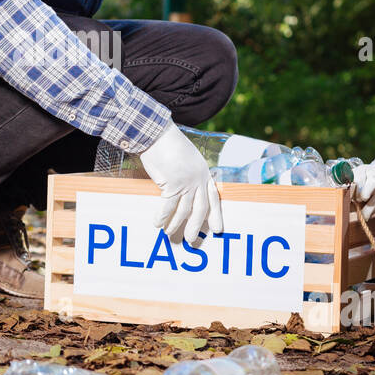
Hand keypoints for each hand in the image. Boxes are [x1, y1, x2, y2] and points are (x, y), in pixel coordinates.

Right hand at [138, 123, 222, 245]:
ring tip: (169, 234)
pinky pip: (167, 206)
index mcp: (203, 172)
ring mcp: (187, 182)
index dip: (215, 214)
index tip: (217, 228)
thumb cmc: (167, 143)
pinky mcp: (173, 184)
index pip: (213, 197)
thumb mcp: (185, 158)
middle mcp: (198, 179)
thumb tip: (180, 189)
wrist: (157, 134)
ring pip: (184, 210)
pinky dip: (162, 216)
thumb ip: (188, 173)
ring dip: (175, 224)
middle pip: (201, 209)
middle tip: (192, 240)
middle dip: (195, 226)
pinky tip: (157, 224)